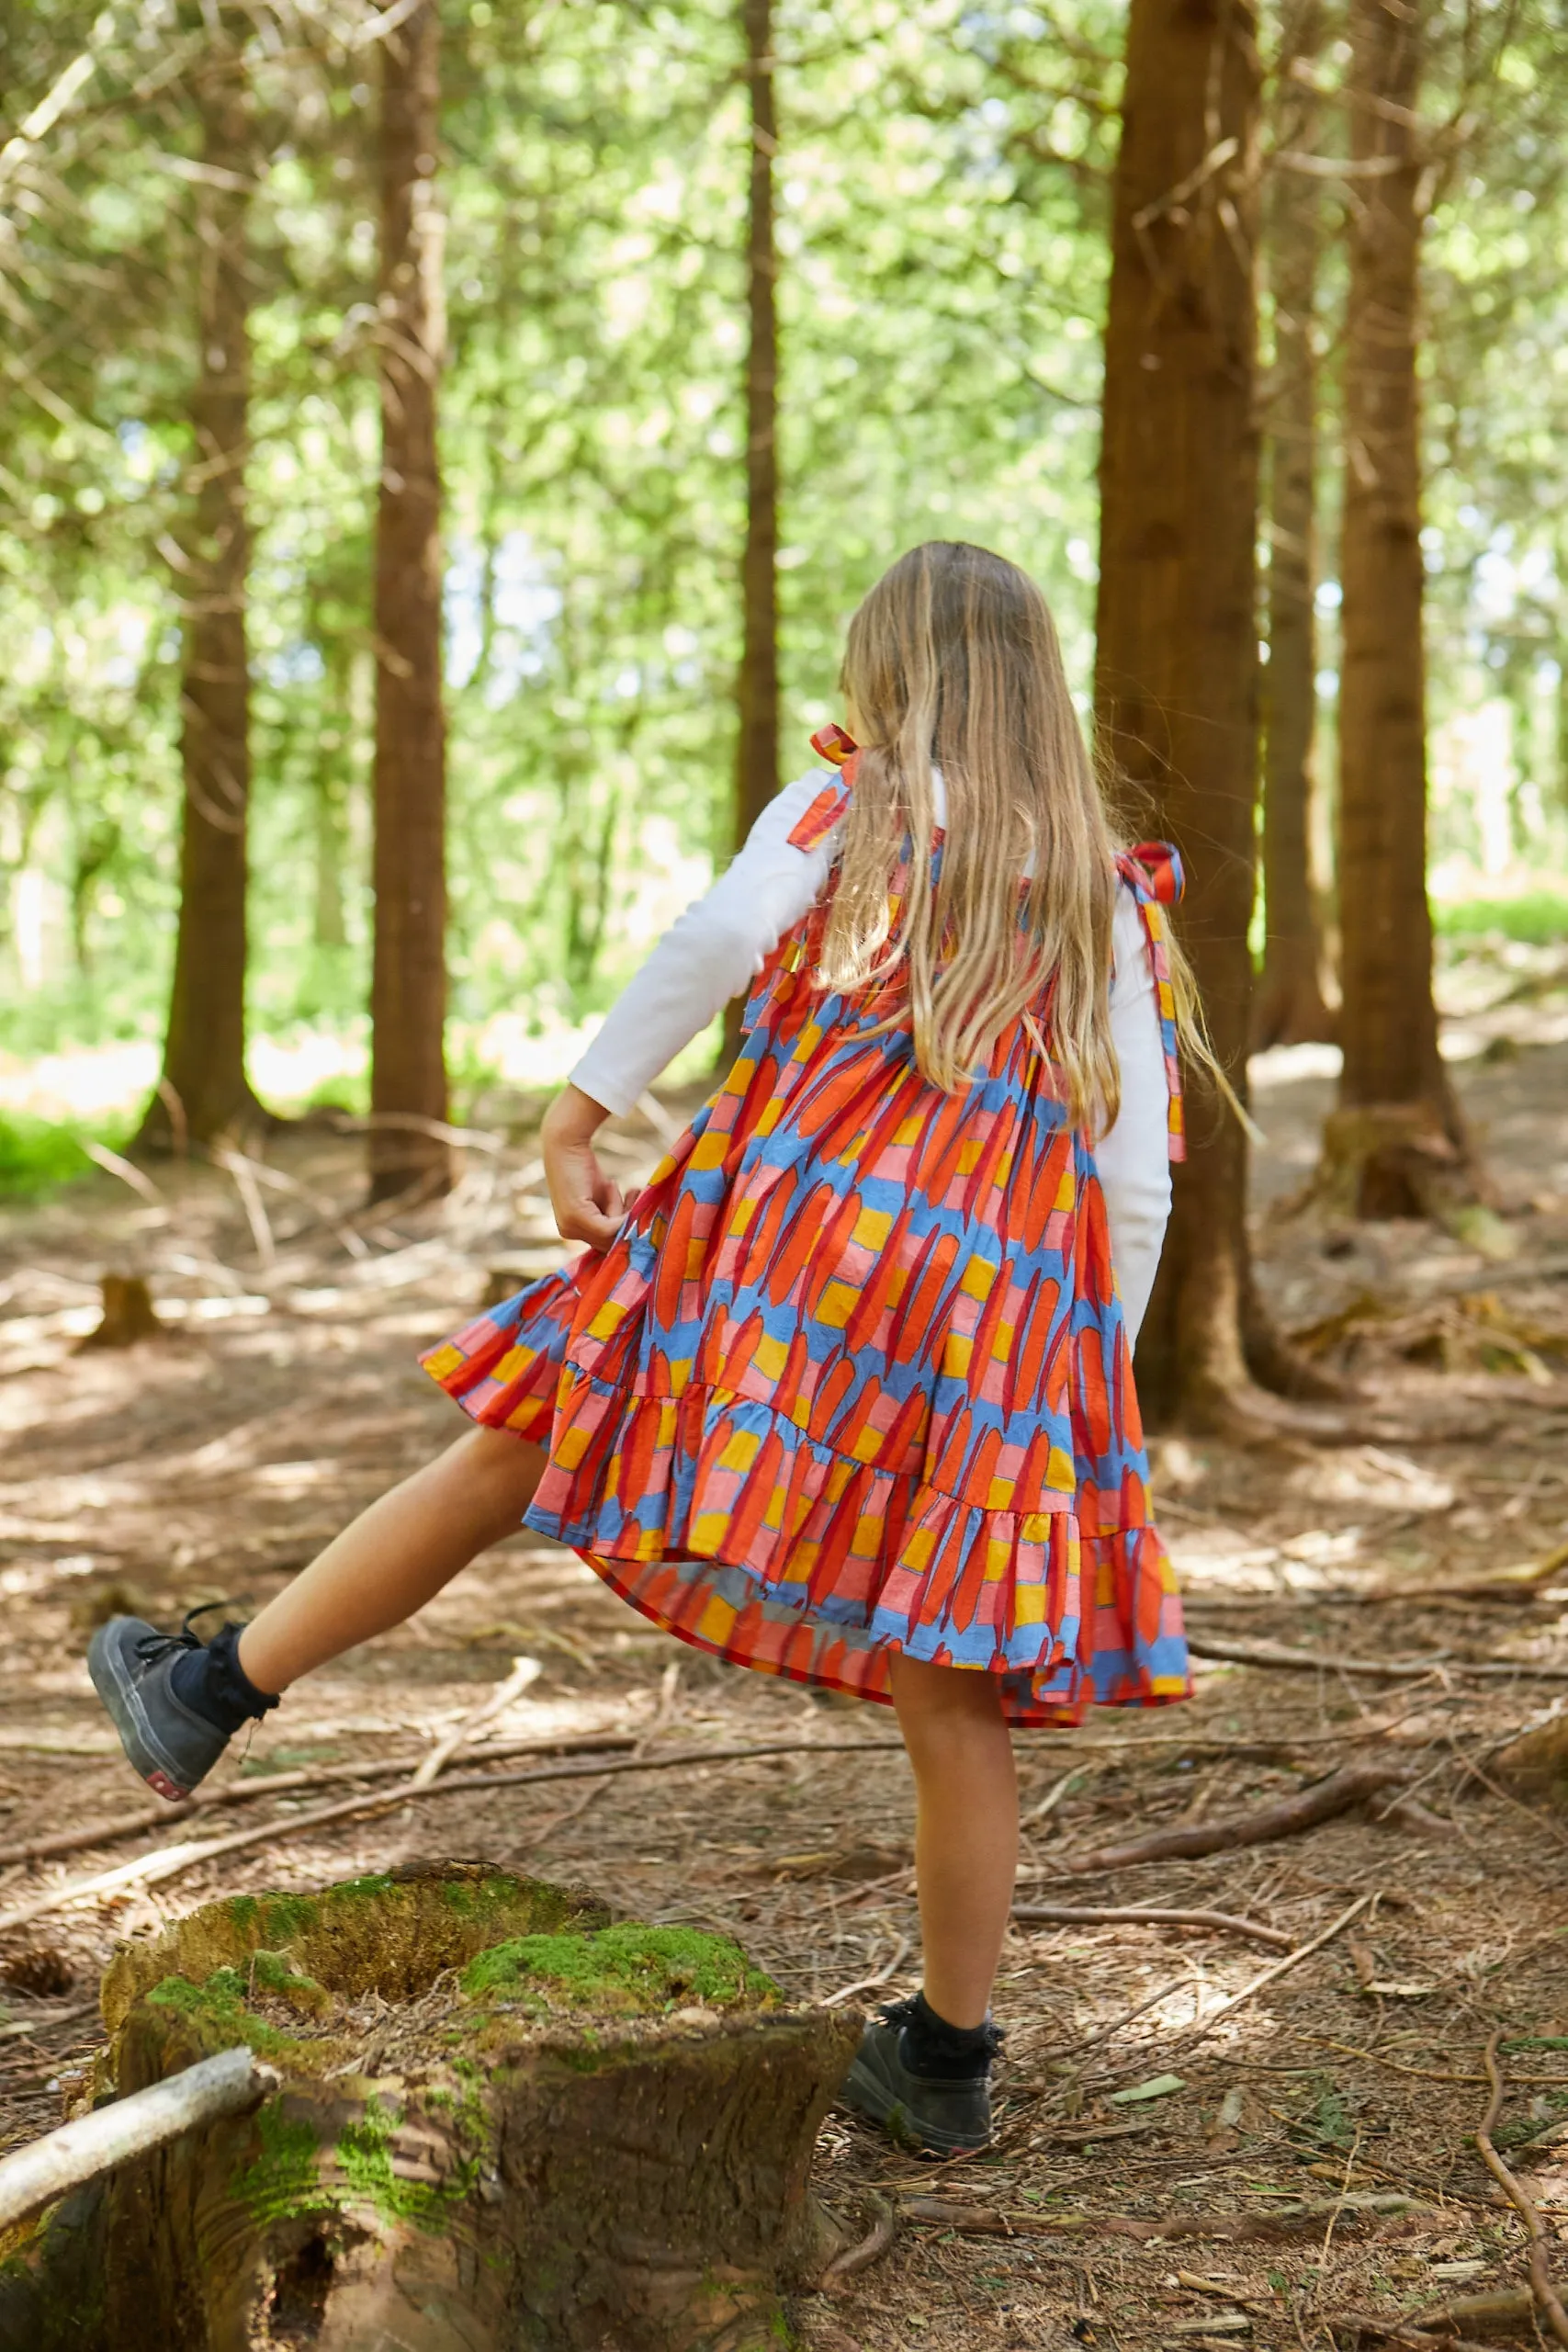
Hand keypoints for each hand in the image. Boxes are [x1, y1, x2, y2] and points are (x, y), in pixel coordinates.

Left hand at [541, 1085, 623, 1251]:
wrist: (565, 1142)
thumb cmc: (583, 1165)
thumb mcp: (600, 1196)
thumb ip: (610, 1215)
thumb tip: (634, 1230)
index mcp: (570, 1230)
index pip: (605, 1242)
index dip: (623, 1227)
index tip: (633, 1202)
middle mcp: (567, 1232)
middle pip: (611, 1243)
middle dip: (626, 1220)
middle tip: (632, 1193)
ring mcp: (570, 1226)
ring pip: (613, 1235)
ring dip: (622, 1210)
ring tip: (616, 1187)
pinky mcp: (577, 1217)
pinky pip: (612, 1226)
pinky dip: (618, 1206)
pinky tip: (610, 1185)